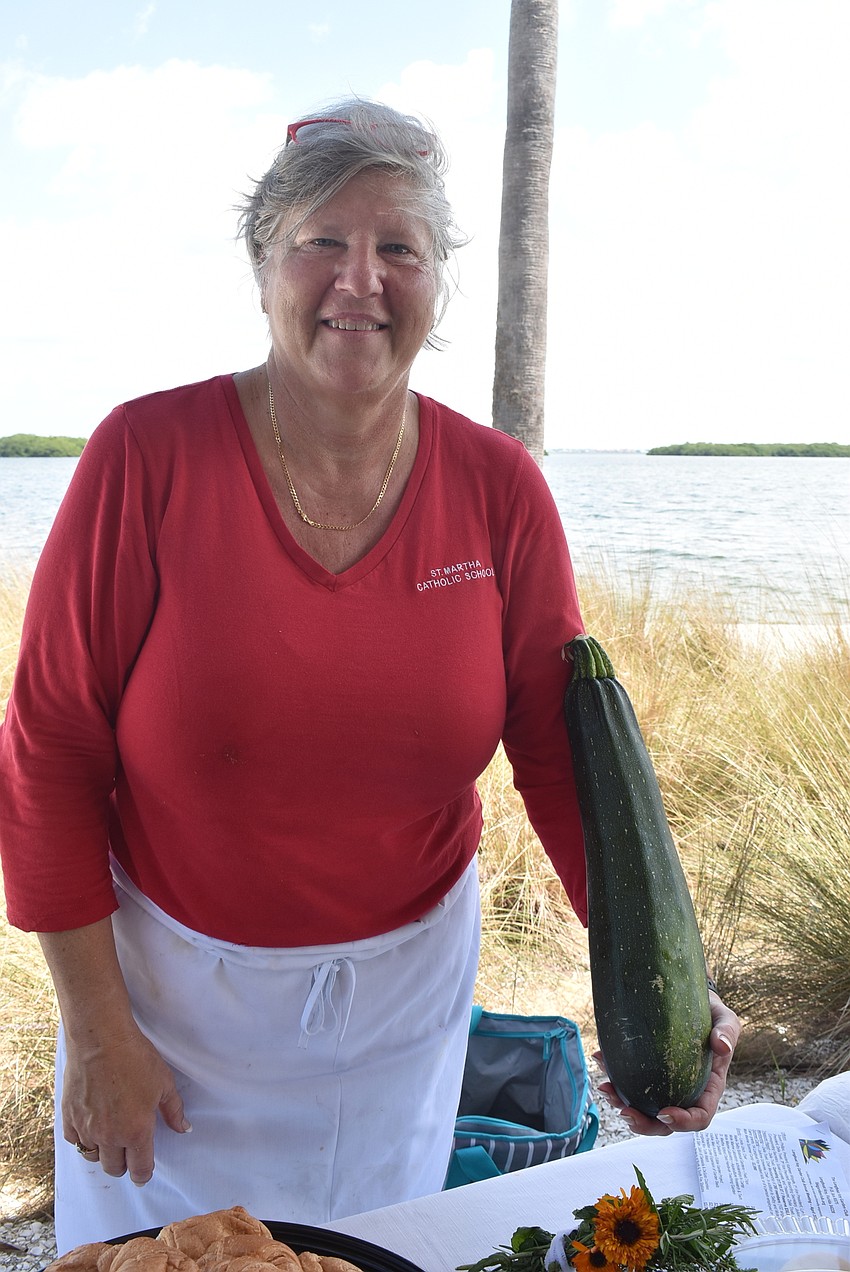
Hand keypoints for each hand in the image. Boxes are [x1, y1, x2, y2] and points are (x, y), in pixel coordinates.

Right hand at [62, 1021, 190, 1184]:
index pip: (139, 1169)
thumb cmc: (136, 1059)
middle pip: (114, 1168)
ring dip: (102, 1152)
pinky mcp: (69, 1117)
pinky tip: (91, 1126)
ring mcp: (86, 1128)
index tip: (143, 1173)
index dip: (143, 1174)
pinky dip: (83, 1138)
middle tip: (129, 1152)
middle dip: (123, 1164)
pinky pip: (74, 1140)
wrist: (101, 1040)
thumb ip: (174, 1110)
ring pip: (93, 1157)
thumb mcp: (164, 1083)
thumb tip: (183, 1128)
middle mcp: (110, 1136)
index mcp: (136, 1131)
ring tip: (110, 1138)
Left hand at [595, 990, 740, 1136]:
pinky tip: (600, 1059)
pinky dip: (612, 1075)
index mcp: (708, 1087)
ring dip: (621, 1104)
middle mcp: (685, 1091)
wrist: (690, 998)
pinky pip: (628, 1083)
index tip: (665, 1112)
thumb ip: (727, 1031)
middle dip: (644, 1124)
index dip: (684, 1122)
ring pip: (643, 1108)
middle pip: (666, 1122)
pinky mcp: (645, 1071)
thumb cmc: (711, 1013)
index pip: (700, 1116)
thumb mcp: (724, 1019)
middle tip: (624, 1112)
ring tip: (605, 1088)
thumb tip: (721, 1046)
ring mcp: (663, 1084)